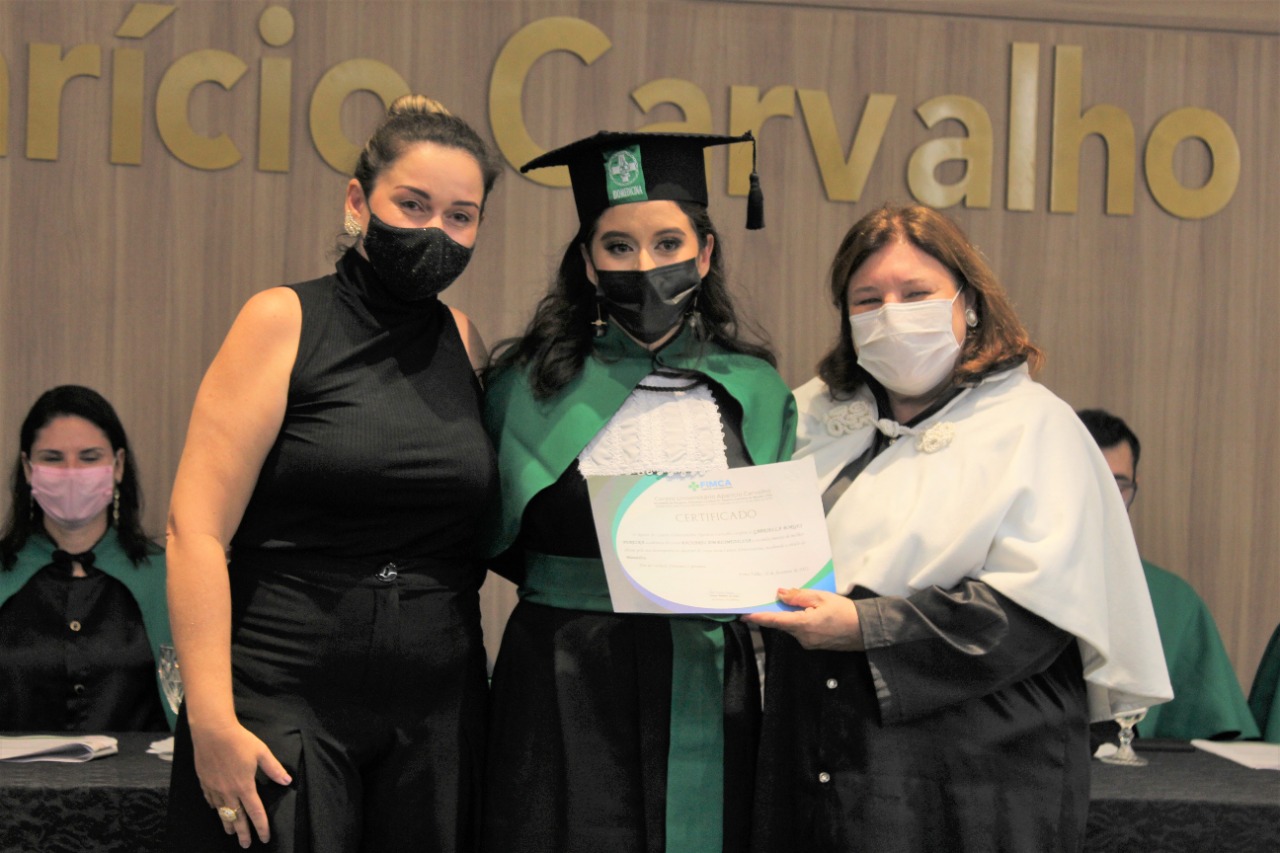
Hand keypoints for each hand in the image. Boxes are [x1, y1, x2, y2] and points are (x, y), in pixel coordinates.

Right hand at [191, 718, 291, 847]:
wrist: (212, 732)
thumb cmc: (238, 740)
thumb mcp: (261, 752)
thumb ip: (274, 769)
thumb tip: (286, 780)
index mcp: (245, 786)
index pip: (255, 812)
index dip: (261, 826)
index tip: (264, 837)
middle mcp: (229, 791)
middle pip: (237, 818)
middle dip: (242, 833)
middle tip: (246, 844)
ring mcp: (214, 788)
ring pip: (222, 812)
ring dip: (228, 824)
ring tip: (231, 832)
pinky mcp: (204, 782)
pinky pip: (210, 800)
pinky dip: (215, 808)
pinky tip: (216, 810)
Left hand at [742, 588, 864, 650]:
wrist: (866, 630)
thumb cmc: (845, 611)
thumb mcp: (822, 597)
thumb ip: (799, 596)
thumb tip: (780, 594)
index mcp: (803, 624)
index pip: (774, 621)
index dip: (757, 617)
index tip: (743, 615)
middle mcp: (803, 637)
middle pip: (782, 624)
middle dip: (776, 612)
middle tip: (769, 598)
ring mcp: (808, 643)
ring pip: (792, 627)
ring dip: (790, 616)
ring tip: (795, 602)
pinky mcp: (814, 645)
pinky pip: (801, 632)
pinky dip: (799, 622)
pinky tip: (807, 612)